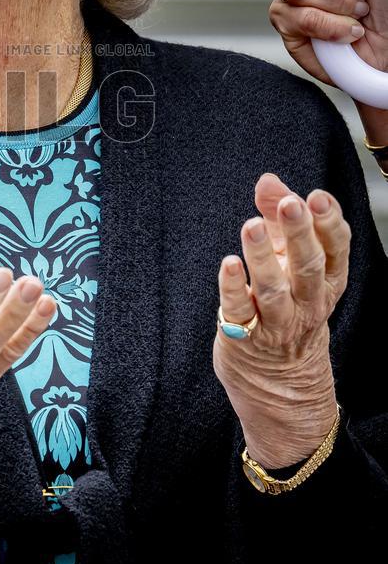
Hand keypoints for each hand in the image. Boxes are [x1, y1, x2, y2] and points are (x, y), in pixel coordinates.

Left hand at [213, 172, 348, 467]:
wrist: (280, 382)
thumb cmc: (286, 307)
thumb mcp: (287, 261)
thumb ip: (276, 218)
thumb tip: (268, 181)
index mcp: (325, 282)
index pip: (335, 250)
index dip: (329, 223)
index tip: (317, 196)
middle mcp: (306, 303)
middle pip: (308, 266)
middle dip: (299, 233)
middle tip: (292, 203)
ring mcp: (277, 323)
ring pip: (273, 290)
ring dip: (262, 257)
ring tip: (250, 226)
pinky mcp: (245, 337)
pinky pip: (239, 312)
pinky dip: (233, 288)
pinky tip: (227, 264)